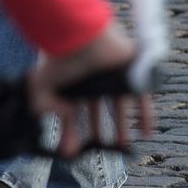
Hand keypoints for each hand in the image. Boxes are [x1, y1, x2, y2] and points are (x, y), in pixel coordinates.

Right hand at [28, 22, 153, 158]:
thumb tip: (63, 116)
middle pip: (98, 111)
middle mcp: (95, 80)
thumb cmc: (60, 59)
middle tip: (100, 147)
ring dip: (122, 126)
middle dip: (99, 131)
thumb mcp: (40, 87)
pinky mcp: (132, 73)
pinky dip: (146, 115)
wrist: (81, 36)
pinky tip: (146, 133)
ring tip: (122, 145)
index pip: (74, 112)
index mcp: (74, 83)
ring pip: (120, 106)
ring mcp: (114, 76)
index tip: (70, 151)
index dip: (71, 132)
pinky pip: (142, 97)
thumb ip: (44, 107)